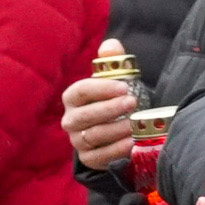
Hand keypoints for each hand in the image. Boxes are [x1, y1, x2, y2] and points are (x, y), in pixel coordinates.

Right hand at [61, 39, 136, 170]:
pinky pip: (98, 157)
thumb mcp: (116, 79)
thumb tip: (111, 46)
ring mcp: (78, 141)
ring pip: (91, 136)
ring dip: (114, 130)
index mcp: (74, 98)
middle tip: (132, 102)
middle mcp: (71, 120)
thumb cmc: (114, 100)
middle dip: (109, 109)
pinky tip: (131, 143)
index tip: (124, 86)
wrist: (117, 130)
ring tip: (133, 124)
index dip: (101, 89)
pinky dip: (115, 151)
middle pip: (84, 116)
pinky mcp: (89, 159)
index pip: (80, 91)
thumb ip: (113, 62)